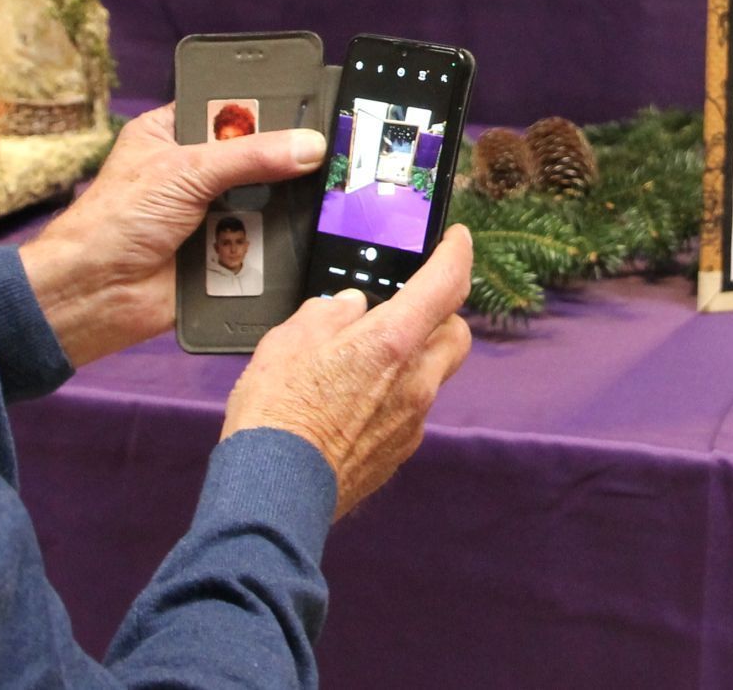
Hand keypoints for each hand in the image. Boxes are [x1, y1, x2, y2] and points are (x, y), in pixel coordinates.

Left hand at [19, 105, 324, 366]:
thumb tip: (310, 144)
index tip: (315, 102)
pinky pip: (265, 243)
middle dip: (288, 160)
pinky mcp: (224, 253)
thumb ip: (249, 156)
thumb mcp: (185, 171)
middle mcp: (196, 170)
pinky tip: (313, 234)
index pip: (232, 109)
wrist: (95, 295)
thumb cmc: (117, 220)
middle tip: (335, 151)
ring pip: (267, 200)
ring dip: (288, 203)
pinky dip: (281, 243)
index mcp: (174, 133)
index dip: (270, 107)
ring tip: (332, 192)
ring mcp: (212, 213)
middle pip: (257, 157)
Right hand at [222, 224, 473, 517]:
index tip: (457, 240)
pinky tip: (355, 401)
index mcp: (392, 341)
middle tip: (409, 307)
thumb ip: (330, 314)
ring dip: (416, 358)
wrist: (275, 492)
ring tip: (368, 358)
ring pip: (435, 375)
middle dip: (442, 315)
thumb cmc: (277, 412)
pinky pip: (411, 411)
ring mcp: (411, 422)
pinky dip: (396, 396)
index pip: (446, 284)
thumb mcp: (289, 339)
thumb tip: (351, 308)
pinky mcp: (398, 453)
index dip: (457, 254)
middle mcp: (415, 381)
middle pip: (455, 334)